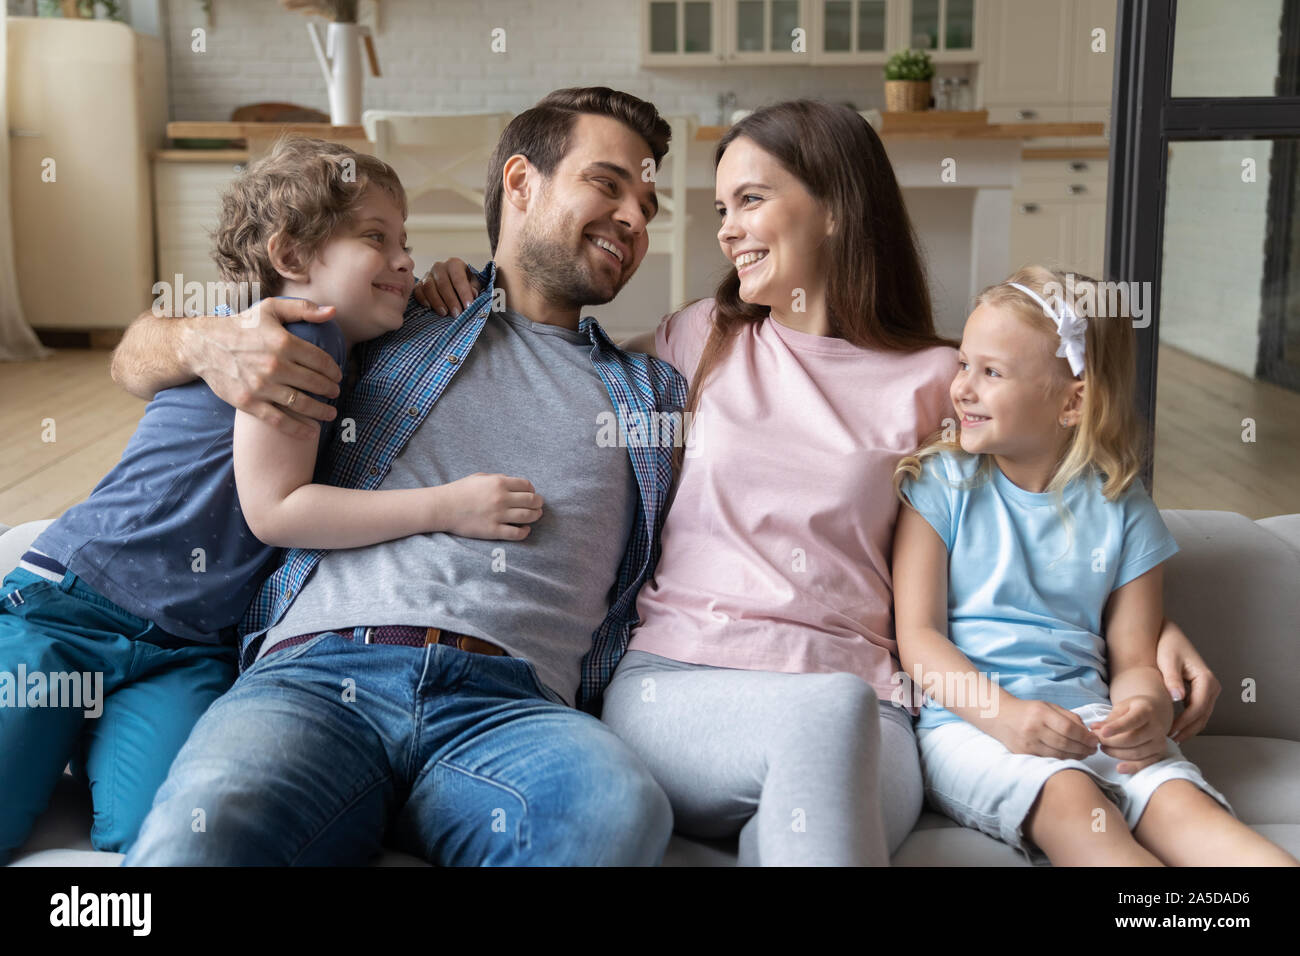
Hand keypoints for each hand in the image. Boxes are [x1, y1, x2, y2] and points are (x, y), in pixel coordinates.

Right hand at [181, 297, 342, 439]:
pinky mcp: (249, 403)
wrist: (204, 345)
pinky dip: (298, 429)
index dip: (334, 370)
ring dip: (321, 411)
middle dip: (330, 390)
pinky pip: (279, 420)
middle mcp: (275, 365)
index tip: (338, 376)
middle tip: (335, 393)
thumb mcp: (270, 309)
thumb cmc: (241, 326)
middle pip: (315, 383)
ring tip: (331, 413)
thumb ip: (303, 309)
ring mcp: (262, 386)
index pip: (320, 360)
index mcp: (283, 342)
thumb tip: (333, 311)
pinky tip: (312, 432)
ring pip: (302, 404)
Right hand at [414, 258, 482, 315]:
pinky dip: (423, 299)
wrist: (452, 282)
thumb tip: (473, 293)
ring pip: (429, 287)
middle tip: (457, 313)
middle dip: (451, 300)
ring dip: (437, 302)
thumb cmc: (465, 283)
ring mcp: (428, 275)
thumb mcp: (473, 283)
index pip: (459, 278)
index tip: (468, 305)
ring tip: (444, 313)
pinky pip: (418, 291)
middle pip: (443, 284)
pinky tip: (429, 308)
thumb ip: (474, 287)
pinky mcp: (419, 284)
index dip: (464, 293)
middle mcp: (439, 267)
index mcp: (454, 264)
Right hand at [432, 473, 542, 539]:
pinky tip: (526, 529)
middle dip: (538, 503)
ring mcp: (498, 515)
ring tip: (536, 515)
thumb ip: (499, 479)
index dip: (532, 490)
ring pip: (528, 516)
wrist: (443, 507)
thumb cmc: (460, 490)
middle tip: (538, 505)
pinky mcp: (493, 530)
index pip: (527, 485)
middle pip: (531, 500)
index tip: (531, 493)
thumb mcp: (481, 477)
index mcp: (499, 483)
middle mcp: (501, 498)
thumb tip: (516, 484)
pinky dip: (525, 532)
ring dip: (536, 515)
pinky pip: (516, 533)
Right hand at [984, 697, 1099, 759]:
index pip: (1068, 729)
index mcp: (1040, 713)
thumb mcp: (1049, 706)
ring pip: (1058, 755)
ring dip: (1076, 756)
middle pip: (1065, 744)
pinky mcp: (1024, 754)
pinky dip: (1063, 759)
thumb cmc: (1028, 710)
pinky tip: (1071, 756)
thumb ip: (1069, 717)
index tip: (1095, 740)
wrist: (1000, 716)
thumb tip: (1088, 733)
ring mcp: (1028, 743)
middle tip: (1094, 749)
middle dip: (1084, 748)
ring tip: (1085, 753)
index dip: (1085, 737)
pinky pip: (1049, 759)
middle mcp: (1033, 729)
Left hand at [1088, 696, 1170, 773]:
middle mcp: (1156, 727)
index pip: (1132, 720)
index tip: (1101, 732)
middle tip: (1097, 739)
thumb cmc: (1134, 709)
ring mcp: (1160, 741)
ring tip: (1104, 747)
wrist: (1155, 712)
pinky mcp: (1159, 753)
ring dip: (1116, 753)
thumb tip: (1094, 728)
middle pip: (1132, 739)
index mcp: (1146, 711)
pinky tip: (1119, 768)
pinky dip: (1132, 767)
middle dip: (1110, 741)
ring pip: (1136, 753)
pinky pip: (1146, 763)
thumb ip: (1109, 719)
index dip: (1116, 727)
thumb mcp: (1122, 707)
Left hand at [1155, 618, 1220, 742]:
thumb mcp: (1167, 660)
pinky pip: (1198, 710)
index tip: (1170, 731)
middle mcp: (1212, 686)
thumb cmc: (1167, 645)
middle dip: (1188, 729)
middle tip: (1170, 740)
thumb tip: (1178, 698)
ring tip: (1172, 737)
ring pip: (1202, 716)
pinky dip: (1189, 721)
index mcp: (1206, 679)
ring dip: (1189, 728)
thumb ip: (1172, 679)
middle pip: (1203, 715)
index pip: (1198, 708)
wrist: (1169, 635)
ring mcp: (1209, 690)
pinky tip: (1175, 727)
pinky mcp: (1202, 692)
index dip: (1184, 722)